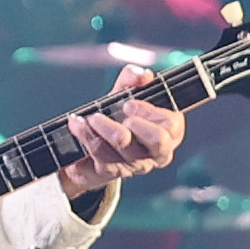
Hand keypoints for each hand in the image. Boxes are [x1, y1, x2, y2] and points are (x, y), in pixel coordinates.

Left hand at [59, 65, 185, 198]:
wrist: (87, 143)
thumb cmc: (115, 116)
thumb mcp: (124, 94)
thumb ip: (133, 80)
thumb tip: (143, 75)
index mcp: (168, 133)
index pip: (172, 125)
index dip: (151, 112)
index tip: (130, 103)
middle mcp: (155, 153)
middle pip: (157, 142)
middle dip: (137, 123)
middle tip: (119, 111)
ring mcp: (133, 166)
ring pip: (122, 148)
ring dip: (102, 128)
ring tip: (90, 116)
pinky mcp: (109, 173)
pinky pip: (99, 158)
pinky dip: (85, 136)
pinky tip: (77, 125)